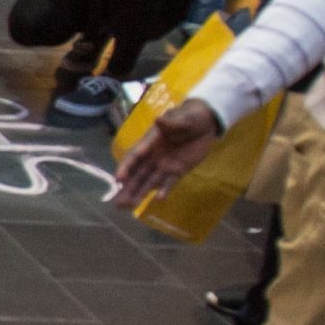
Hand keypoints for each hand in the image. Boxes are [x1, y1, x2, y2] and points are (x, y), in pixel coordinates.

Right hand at [111, 97, 225, 208]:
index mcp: (150, 141)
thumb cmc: (190, 116)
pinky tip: (157, 200)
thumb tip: (158, 120)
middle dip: (127, 188)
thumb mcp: (183, 117)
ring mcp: (165, 164)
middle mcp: (153, 156)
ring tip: (128, 207)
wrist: (206, 122)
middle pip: (138, 174)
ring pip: (149, 181)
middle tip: (117, 203)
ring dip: (139, 194)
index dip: (125, 167)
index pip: (134, 156)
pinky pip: (169, 182)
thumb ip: (171, 123)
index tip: (118, 179)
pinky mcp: (178, 170)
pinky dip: (163, 190)